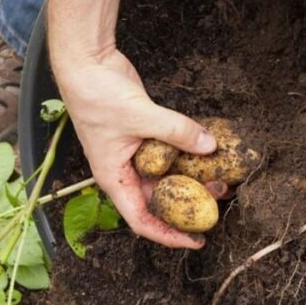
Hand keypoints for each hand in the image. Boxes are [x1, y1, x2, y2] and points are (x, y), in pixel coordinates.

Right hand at [52, 49, 223, 249]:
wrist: (86, 64)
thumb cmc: (96, 96)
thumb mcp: (140, 116)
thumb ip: (177, 132)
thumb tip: (209, 146)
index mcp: (114, 177)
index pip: (141, 220)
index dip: (168, 235)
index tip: (196, 241)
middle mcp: (123, 171)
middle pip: (158, 199)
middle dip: (188, 204)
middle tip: (218, 201)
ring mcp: (133, 153)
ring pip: (165, 176)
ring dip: (191, 178)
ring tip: (219, 177)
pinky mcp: (142, 135)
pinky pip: (168, 152)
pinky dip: (186, 153)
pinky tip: (206, 151)